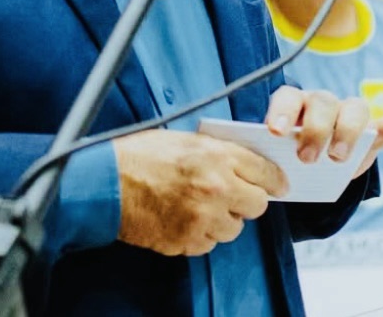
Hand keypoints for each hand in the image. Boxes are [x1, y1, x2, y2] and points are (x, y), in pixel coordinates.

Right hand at [113, 128, 287, 255]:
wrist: (105, 183)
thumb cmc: (138, 156)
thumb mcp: (184, 140)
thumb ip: (218, 153)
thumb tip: (245, 164)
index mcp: (215, 157)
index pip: (265, 172)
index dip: (274, 180)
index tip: (277, 185)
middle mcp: (215, 188)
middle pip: (257, 205)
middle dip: (246, 200)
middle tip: (229, 194)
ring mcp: (202, 218)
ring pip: (234, 228)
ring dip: (222, 219)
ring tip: (196, 205)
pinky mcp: (188, 241)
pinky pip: (209, 244)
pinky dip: (200, 234)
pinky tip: (182, 217)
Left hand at [264, 85, 369, 164]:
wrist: (318, 165)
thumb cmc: (293, 154)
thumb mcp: (281, 154)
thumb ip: (272, 153)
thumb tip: (252, 156)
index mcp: (295, 103)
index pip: (289, 97)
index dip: (282, 111)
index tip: (275, 132)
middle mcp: (322, 102)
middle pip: (322, 102)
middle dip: (315, 130)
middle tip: (306, 158)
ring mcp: (349, 114)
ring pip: (354, 109)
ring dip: (347, 132)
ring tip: (338, 157)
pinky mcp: (373, 130)